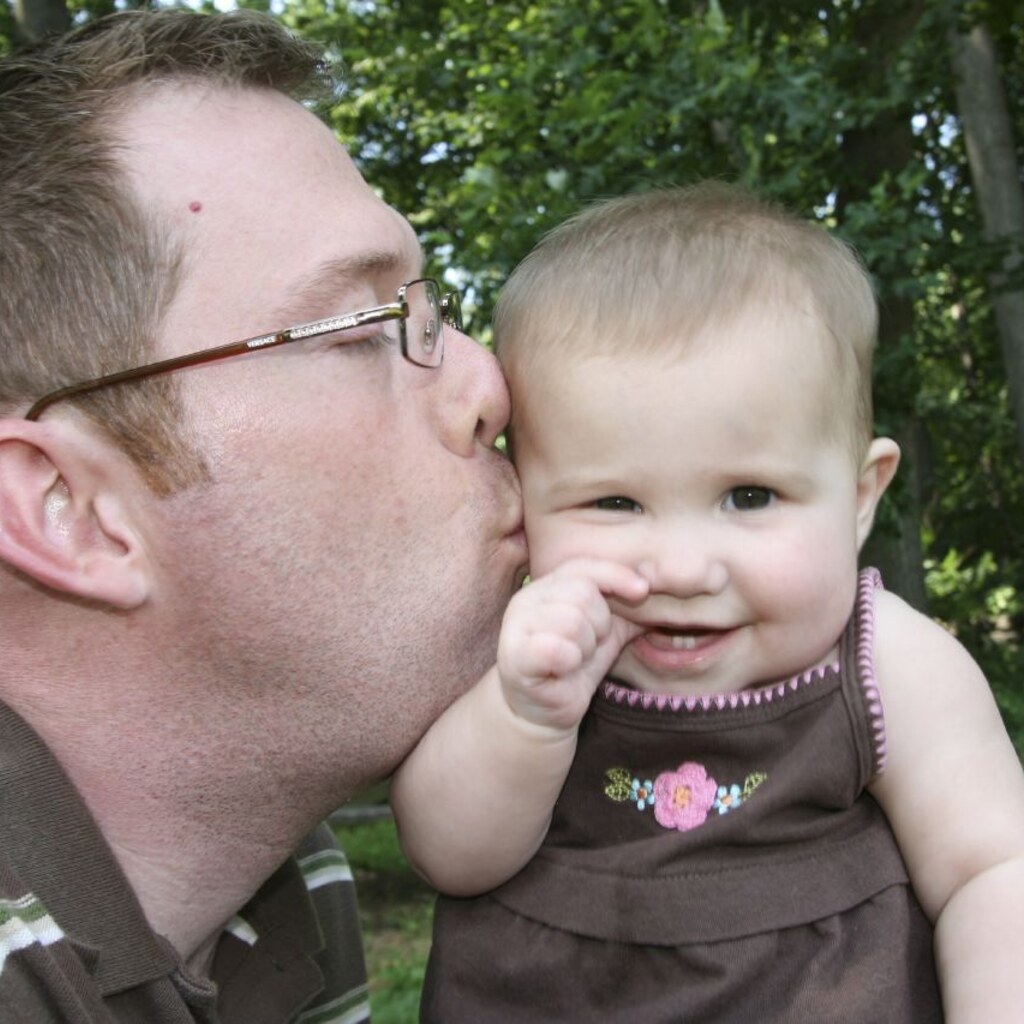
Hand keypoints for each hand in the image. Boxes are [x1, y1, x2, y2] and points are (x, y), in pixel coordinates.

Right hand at [497, 559, 647, 732]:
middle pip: (583, 592)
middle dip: (599, 625)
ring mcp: (516, 626)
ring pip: (573, 620)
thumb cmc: (575, 667)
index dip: (615, 575)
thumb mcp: (607, 632)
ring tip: (575, 661)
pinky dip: (570, 661)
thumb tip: (667, 591)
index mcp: (546, 587)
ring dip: (585, 648)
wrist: (544, 711)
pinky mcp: (514, 656)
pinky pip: (557, 648)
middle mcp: (526, 599)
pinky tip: (563, 671)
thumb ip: (628, 608)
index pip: (583, 566)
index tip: (642, 591)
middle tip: (589, 648)